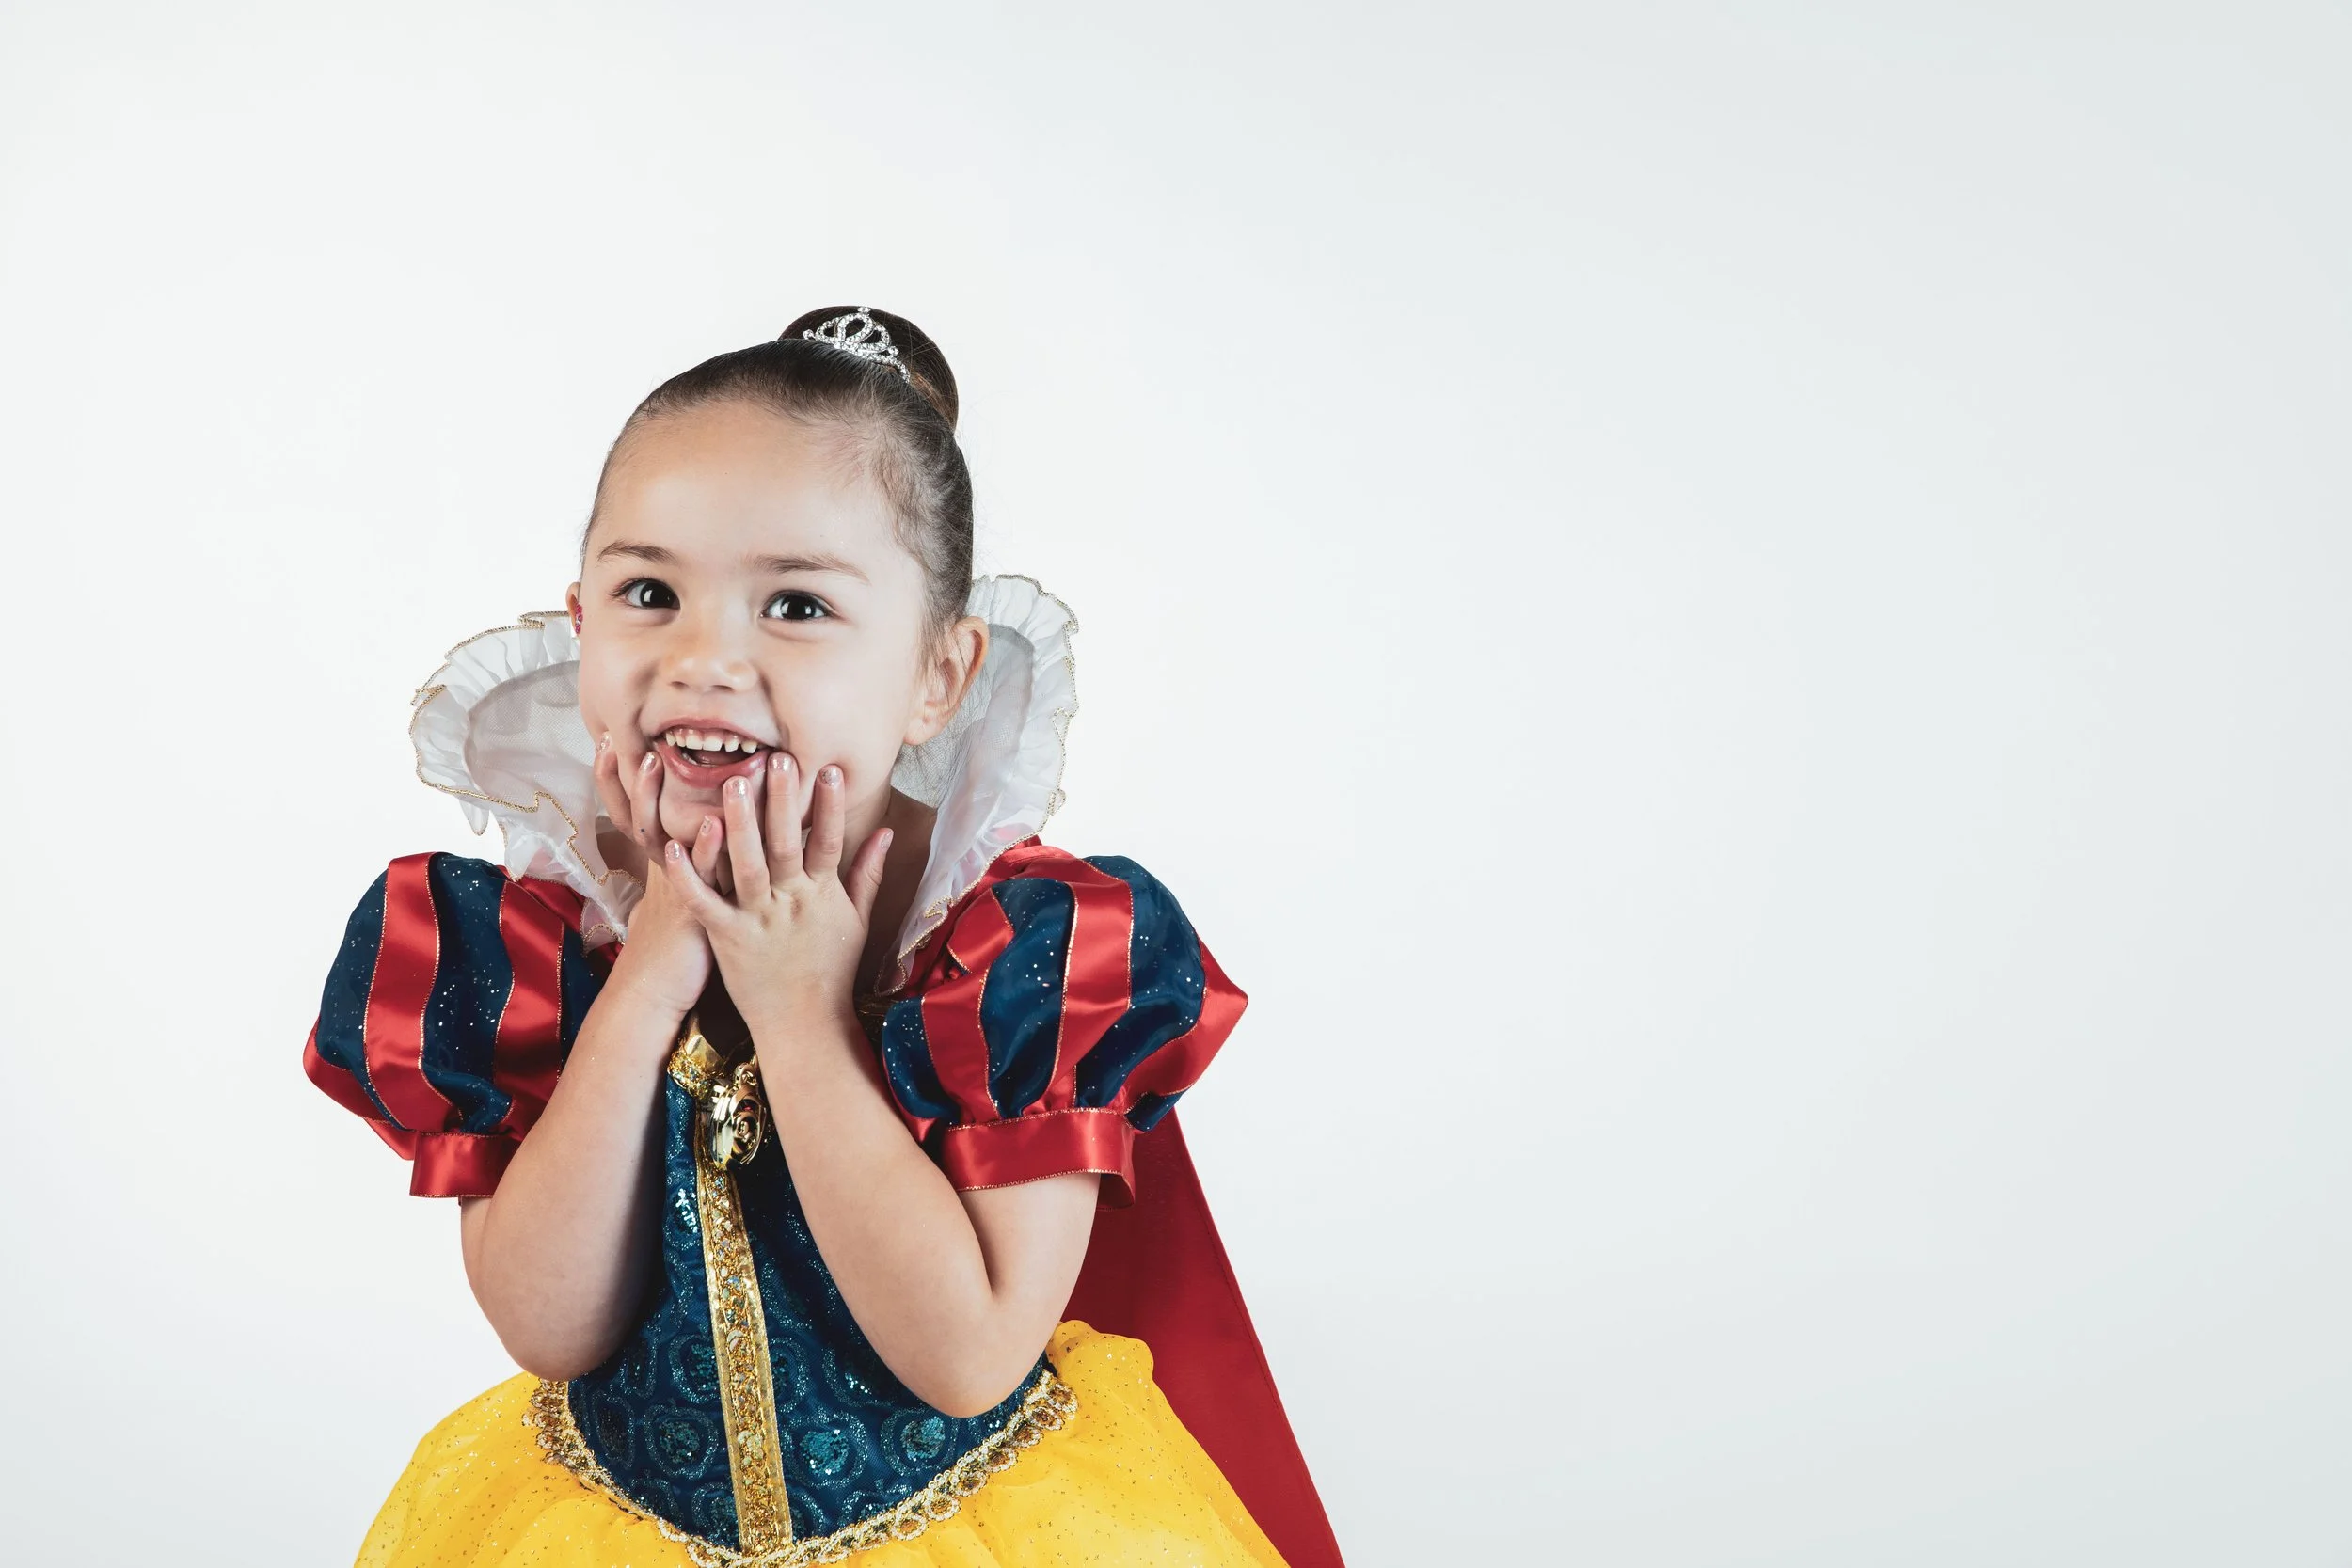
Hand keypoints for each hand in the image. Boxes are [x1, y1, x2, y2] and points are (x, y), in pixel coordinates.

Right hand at [593, 734, 720, 1016]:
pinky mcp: (696, 913)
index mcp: (660, 864)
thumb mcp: (678, 898)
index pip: (632, 811)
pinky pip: (701, 878)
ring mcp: (677, 890)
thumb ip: (685, 863)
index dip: (618, 779)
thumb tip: (693, 828)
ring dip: (661, 799)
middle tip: (621, 739)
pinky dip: (703, 851)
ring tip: (658, 760)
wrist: (656, 996)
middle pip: (638, 815)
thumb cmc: (675, 947)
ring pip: (665, 835)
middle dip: (630, 778)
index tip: (607, 739)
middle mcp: (663, 871)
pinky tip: (709, 822)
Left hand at [659, 752, 891, 1043]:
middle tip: (775, 759)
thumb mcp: (858, 920)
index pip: (830, 842)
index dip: (830, 806)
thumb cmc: (831, 970)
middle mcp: (791, 902)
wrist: (804, 1025)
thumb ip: (868, 874)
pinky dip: (689, 875)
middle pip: (786, 845)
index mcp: (823, 894)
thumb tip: (886, 831)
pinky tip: (674, 845)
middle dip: (782, 801)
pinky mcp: (727, 937)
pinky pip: (705, 902)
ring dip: (739, 825)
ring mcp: (758, 919)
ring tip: (731, 784)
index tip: (829, 768)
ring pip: (747, 866)